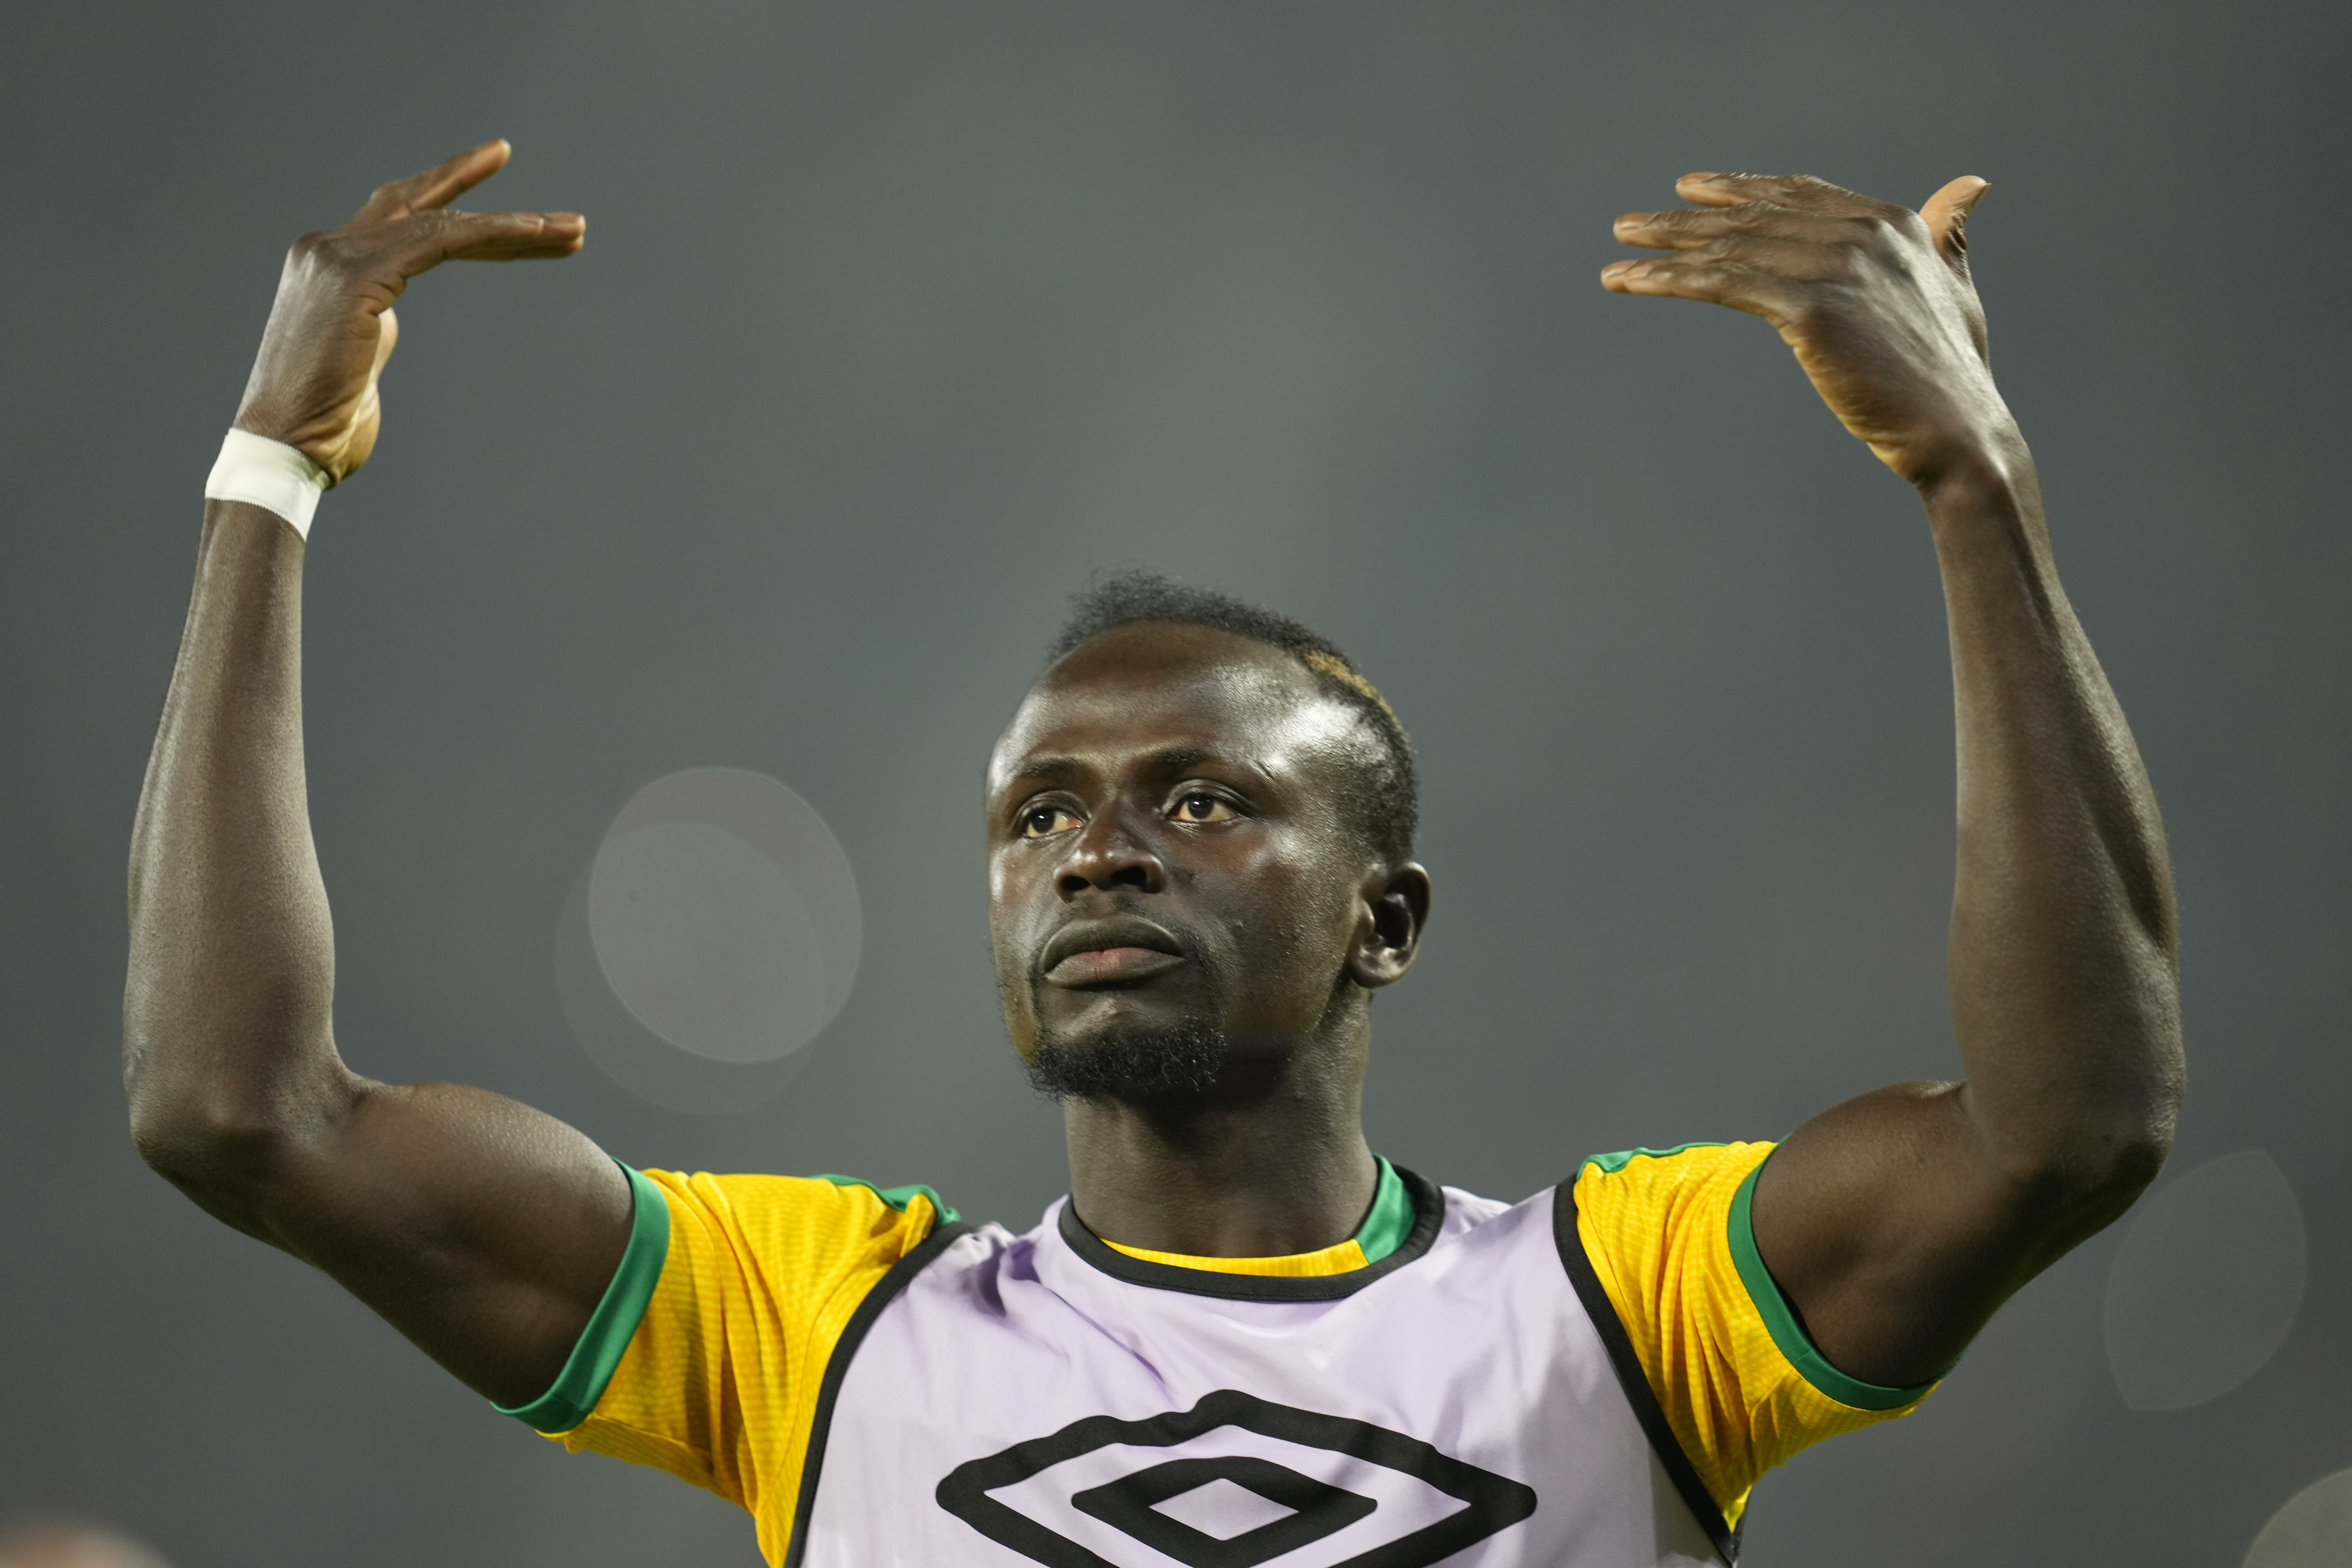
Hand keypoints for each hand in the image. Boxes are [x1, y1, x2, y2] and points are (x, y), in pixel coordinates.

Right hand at [231, 140, 582, 483]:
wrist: (286, 448)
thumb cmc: (325, 426)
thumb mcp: (357, 362)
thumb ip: (373, 329)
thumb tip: (386, 325)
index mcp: (330, 268)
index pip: (397, 220)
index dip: (446, 202)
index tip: (504, 209)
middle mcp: (328, 250)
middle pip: (415, 202)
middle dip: (469, 181)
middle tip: (518, 167)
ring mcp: (336, 257)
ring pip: (440, 222)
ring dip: (514, 226)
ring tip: (571, 229)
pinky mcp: (355, 276)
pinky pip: (439, 240)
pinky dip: (492, 234)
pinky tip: (535, 234)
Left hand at [1604, 173, 2004, 485]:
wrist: (1955, 427)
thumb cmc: (1949, 370)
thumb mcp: (1952, 285)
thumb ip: (1946, 235)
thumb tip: (1967, 187)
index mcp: (1891, 223)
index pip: (1796, 194)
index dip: (1741, 188)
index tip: (1690, 189)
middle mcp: (1862, 233)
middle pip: (1753, 217)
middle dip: (1685, 218)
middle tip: (1632, 223)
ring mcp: (1836, 266)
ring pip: (1729, 247)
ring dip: (1664, 247)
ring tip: (1619, 251)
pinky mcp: (1809, 308)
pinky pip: (1721, 283)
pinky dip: (1669, 279)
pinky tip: (1629, 281)